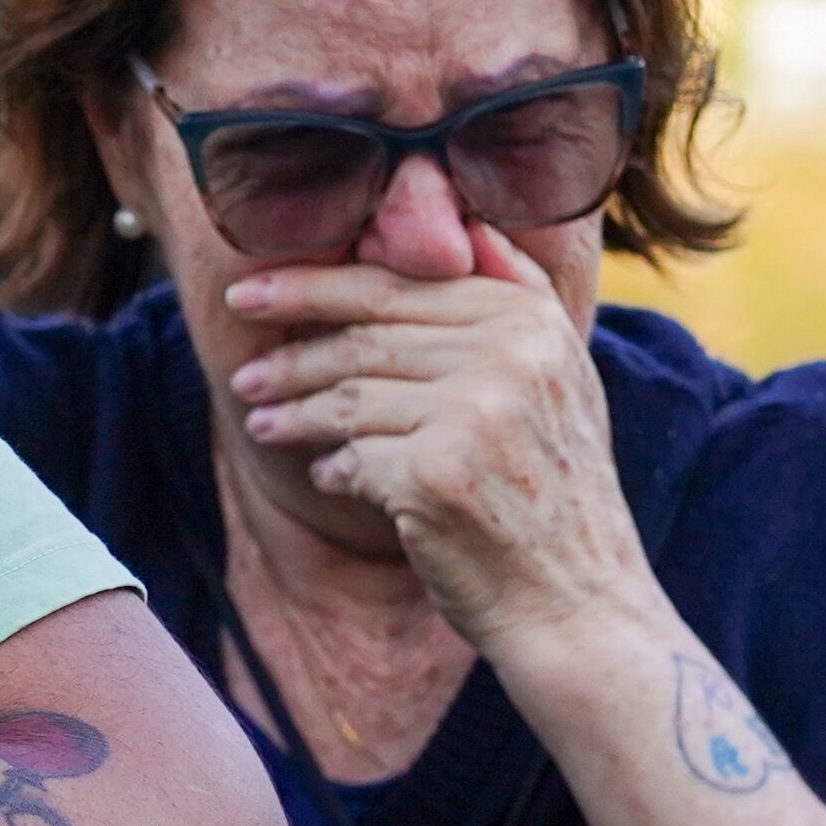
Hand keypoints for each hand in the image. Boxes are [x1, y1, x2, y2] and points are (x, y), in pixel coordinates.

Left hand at [222, 222, 657, 655]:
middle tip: (244, 374)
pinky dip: (333, 470)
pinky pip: (353, 458)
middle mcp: (508, 354)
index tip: (252, 294)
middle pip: (362, 337)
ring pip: (348, 397)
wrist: (581, 600)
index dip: (310, 286)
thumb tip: (463, 225)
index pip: (393, 284)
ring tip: (260, 424)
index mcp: (530, 319)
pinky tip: (326, 476)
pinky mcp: (436, 473)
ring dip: (293, 414)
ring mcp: (474, 411)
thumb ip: (519, 296)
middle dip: (289, 354)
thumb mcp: (563, 379)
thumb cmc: (555, 490)